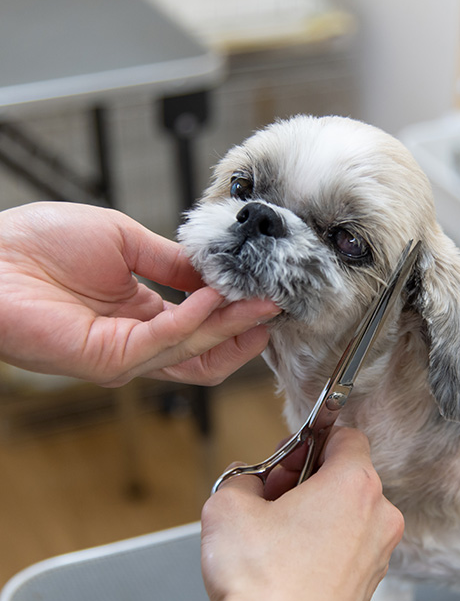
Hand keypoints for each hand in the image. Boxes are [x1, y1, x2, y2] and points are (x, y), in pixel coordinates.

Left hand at [0, 202, 279, 385]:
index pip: (203, 324)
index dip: (237, 310)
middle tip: (276, 304)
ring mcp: (127, 355)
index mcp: (143, 313)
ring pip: (196, 350)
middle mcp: (140, 340)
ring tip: (261, 300)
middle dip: (246, 328)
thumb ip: (173, 261)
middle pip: (209, 349)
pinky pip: (167, 341)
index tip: (266, 290)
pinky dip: (196, 319)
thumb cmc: (42, 243)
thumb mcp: (126, 241)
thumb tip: (216, 270)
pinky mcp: (111, 359)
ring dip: (232, 325)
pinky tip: (213, 296)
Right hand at [201, 428, 404, 600]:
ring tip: (278, 529)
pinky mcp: (369, 579)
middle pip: (345, 472)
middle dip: (307, 476)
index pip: (346, 435)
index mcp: (353, 484)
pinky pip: (350, 540)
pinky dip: (325, 538)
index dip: (312, 438)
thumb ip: (242, 477)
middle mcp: (377, 515)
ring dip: (315, 508)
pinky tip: (291, 555)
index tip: (291, 452)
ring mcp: (378, 551)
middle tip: (274, 493)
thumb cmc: (265, 586)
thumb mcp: (228, 507)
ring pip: (347, 508)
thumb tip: (249, 482)